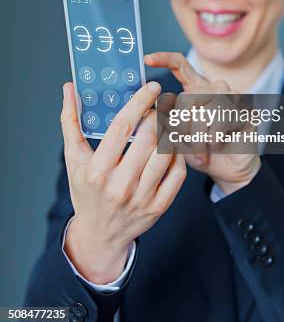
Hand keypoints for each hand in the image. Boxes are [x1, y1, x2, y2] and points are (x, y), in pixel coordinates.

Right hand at [60, 81, 185, 283]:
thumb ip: (71, 122)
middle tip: (161, 103)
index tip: (151, 87)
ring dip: (170, 131)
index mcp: (97, 171)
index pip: (121, 128)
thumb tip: (69, 88)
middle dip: (158, 114)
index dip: (139, 103)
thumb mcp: (73, 158)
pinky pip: (177, 173)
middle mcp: (120, 186)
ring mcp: (142, 198)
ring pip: (165, 154)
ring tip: (167, 120)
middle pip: (147, 139)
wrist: (100, 234)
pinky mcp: (159, 207)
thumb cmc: (86, 190)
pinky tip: (172, 144)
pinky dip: (178, 154)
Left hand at [144, 52, 260, 195]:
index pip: (181, 66)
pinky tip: (216, 146)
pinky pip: (219, 124)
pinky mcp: (246, 110)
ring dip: (197, 138)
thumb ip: (168, 120)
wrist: (228, 170)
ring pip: (203, 113)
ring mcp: (233, 96)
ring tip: (201, 150)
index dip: (164, 59)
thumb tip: (157, 109)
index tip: (147, 59)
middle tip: (185, 143)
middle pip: (187, 98)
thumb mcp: (178, 136)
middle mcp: (215, 88)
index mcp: (197, 89)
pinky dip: (212, 141)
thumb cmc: (202, 151)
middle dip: (181, 127)